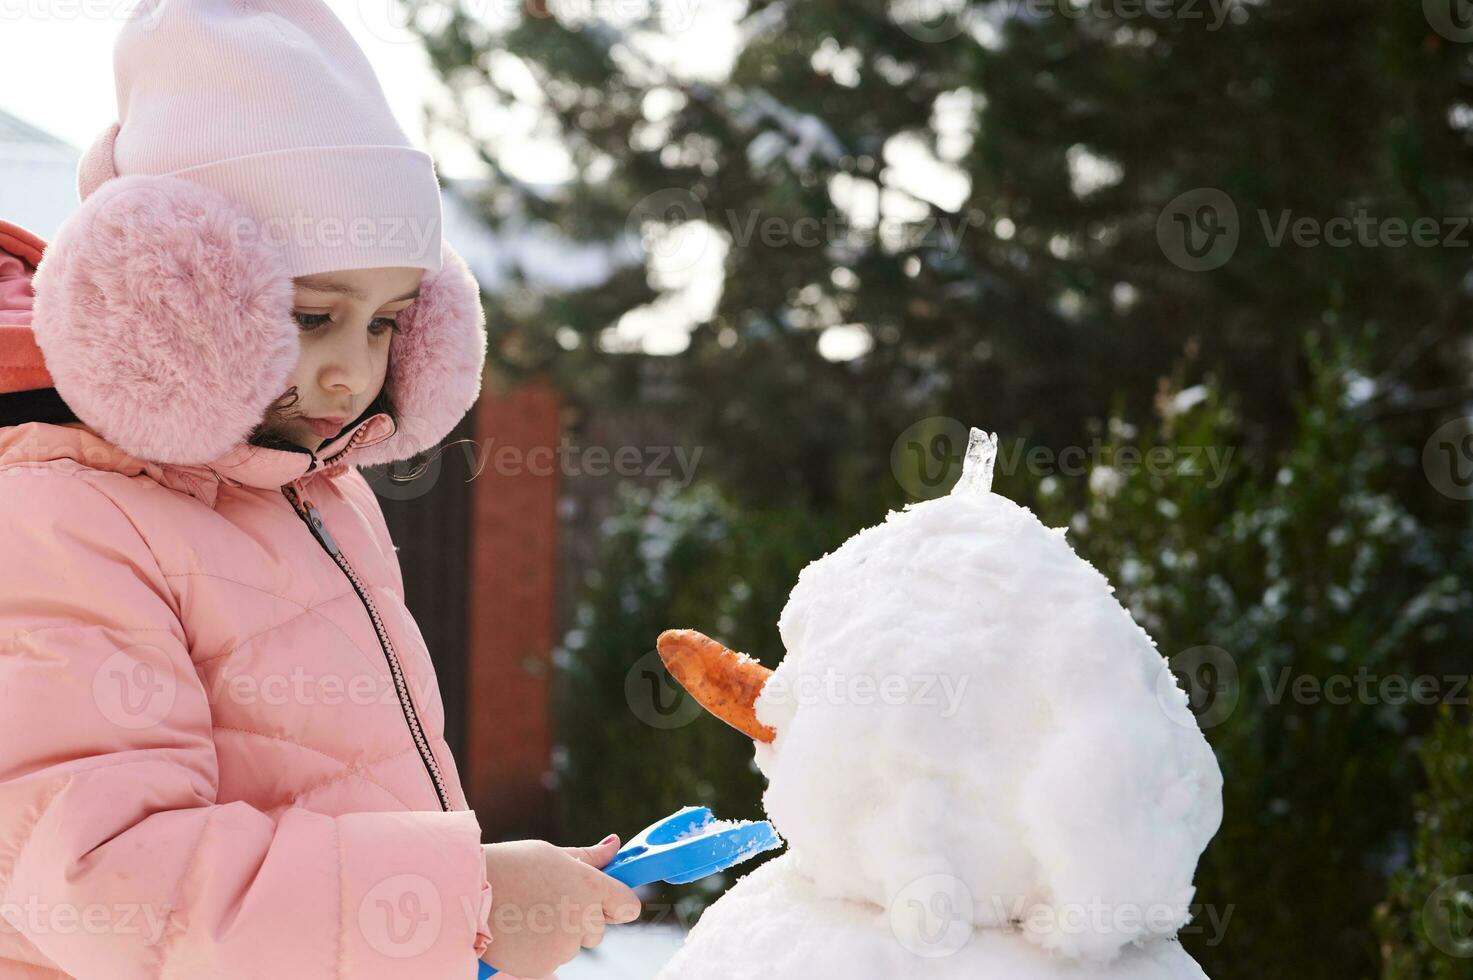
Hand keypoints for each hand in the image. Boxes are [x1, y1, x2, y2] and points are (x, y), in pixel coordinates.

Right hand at [477, 835, 641, 977]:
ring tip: (525, 914)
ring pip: (572, 946)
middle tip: (547, 902)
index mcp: (588, 886)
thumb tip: (615, 845)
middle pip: (598, 929)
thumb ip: (588, 857)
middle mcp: (581, 918)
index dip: (618, 903)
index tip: (607, 901)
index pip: (628, 905)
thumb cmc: (508, 867)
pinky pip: (550, 962)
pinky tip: (518, 933)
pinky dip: (538, 952)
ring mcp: (563, 947)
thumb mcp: (550, 853)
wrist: (463, 895)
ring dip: (557, 936)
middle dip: (580, 919)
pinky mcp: (543, 968)